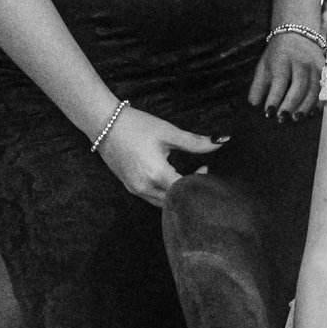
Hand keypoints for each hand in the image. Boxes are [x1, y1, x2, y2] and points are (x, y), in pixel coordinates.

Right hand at [95, 106, 224, 203]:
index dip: (199, 182)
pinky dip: (164, 194)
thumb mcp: (168, 132)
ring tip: (185, 177)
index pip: (186, 190)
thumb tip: (222, 141)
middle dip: (189, 191)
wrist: (104, 123)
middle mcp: (145, 187)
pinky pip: (152, 199)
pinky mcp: (130, 187)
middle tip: (198, 174)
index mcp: (157, 174)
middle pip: (175, 201)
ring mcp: (135, 190)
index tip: (204, 168)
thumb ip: (196, 142)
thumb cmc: (137, 126)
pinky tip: (169, 179)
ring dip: (176, 195)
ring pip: (163, 204)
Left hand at [249, 26, 323, 118]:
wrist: (298, 33)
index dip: (274, 98)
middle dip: (290, 104)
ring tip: (296, 119)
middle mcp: (301, 61)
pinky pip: (324, 88)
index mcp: (283, 58)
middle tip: (282, 118)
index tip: (268, 113)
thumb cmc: (278, 54)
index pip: (279, 81)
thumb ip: (258, 85)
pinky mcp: (325, 69)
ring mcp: (315, 65)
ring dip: (305, 106)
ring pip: (313, 89)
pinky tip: (312, 113)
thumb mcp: (264, 64)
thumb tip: (253, 104)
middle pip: (299, 86)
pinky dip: (319, 102)